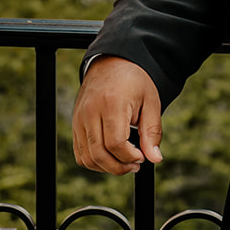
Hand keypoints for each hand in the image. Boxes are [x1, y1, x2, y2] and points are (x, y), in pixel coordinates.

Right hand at [72, 56, 162, 174]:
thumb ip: (152, 132)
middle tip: (136, 164)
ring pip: (87, 157)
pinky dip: (94, 161)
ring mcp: (79, 118)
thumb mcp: (150, 102)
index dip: (130, 157)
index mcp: (111, 103)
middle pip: (99, 154)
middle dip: (119, 167)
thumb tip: (154, 158)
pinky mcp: (75, 123)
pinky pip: (80, 152)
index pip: (115, 144)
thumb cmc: (133, 80)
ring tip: (124, 162)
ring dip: (107, 167)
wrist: (112, 63)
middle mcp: (90, 112)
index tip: (142, 157)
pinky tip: (111, 157)